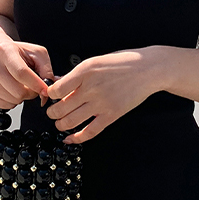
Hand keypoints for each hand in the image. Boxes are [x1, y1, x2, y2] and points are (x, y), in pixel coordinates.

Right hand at [0, 37, 52, 109]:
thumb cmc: (15, 51)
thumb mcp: (36, 52)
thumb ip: (46, 69)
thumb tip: (48, 90)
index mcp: (5, 51)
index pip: (22, 73)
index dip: (37, 85)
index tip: (45, 90)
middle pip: (18, 91)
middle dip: (31, 92)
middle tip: (32, 86)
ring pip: (12, 100)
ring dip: (22, 97)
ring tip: (20, 85)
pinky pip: (4, 105)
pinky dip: (12, 101)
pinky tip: (10, 90)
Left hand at [45, 49, 159, 143]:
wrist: (148, 69)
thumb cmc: (124, 62)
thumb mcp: (97, 60)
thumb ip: (77, 73)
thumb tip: (58, 82)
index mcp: (85, 71)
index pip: (56, 89)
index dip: (50, 95)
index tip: (51, 96)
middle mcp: (91, 88)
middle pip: (60, 108)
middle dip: (52, 113)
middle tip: (53, 112)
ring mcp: (101, 103)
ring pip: (71, 122)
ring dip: (61, 125)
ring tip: (60, 123)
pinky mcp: (112, 115)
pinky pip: (90, 132)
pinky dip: (77, 138)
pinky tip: (70, 139)